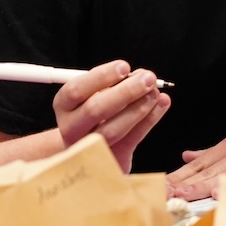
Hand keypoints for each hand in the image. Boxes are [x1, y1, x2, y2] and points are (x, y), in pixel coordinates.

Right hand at [52, 59, 170, 172]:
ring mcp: (88, 147)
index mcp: (64, 105)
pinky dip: (149, 120)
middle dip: (125, 92)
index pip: (76, 90)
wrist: (86, 150)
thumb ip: (112, 83)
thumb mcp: (94, 94)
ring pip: (113, 129)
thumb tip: (140, 75)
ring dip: (139, 108)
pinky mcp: (109, 158)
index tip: (125, 67)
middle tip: (148, 79)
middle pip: (95, 110)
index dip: (101, 77)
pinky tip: (161, 104)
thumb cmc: (93, 113)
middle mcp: (71, 127)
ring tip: (155, 92)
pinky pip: (131, 140)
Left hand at [165, 113, 225, 200]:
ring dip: (201, 185)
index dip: (177, 177)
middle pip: (207, 169)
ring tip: (179, 195)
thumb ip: (218, 152)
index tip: (156, 189)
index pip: (198, 164)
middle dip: (182, 182)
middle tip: (158, 194)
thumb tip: (189, 156)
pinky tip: (221, 193)